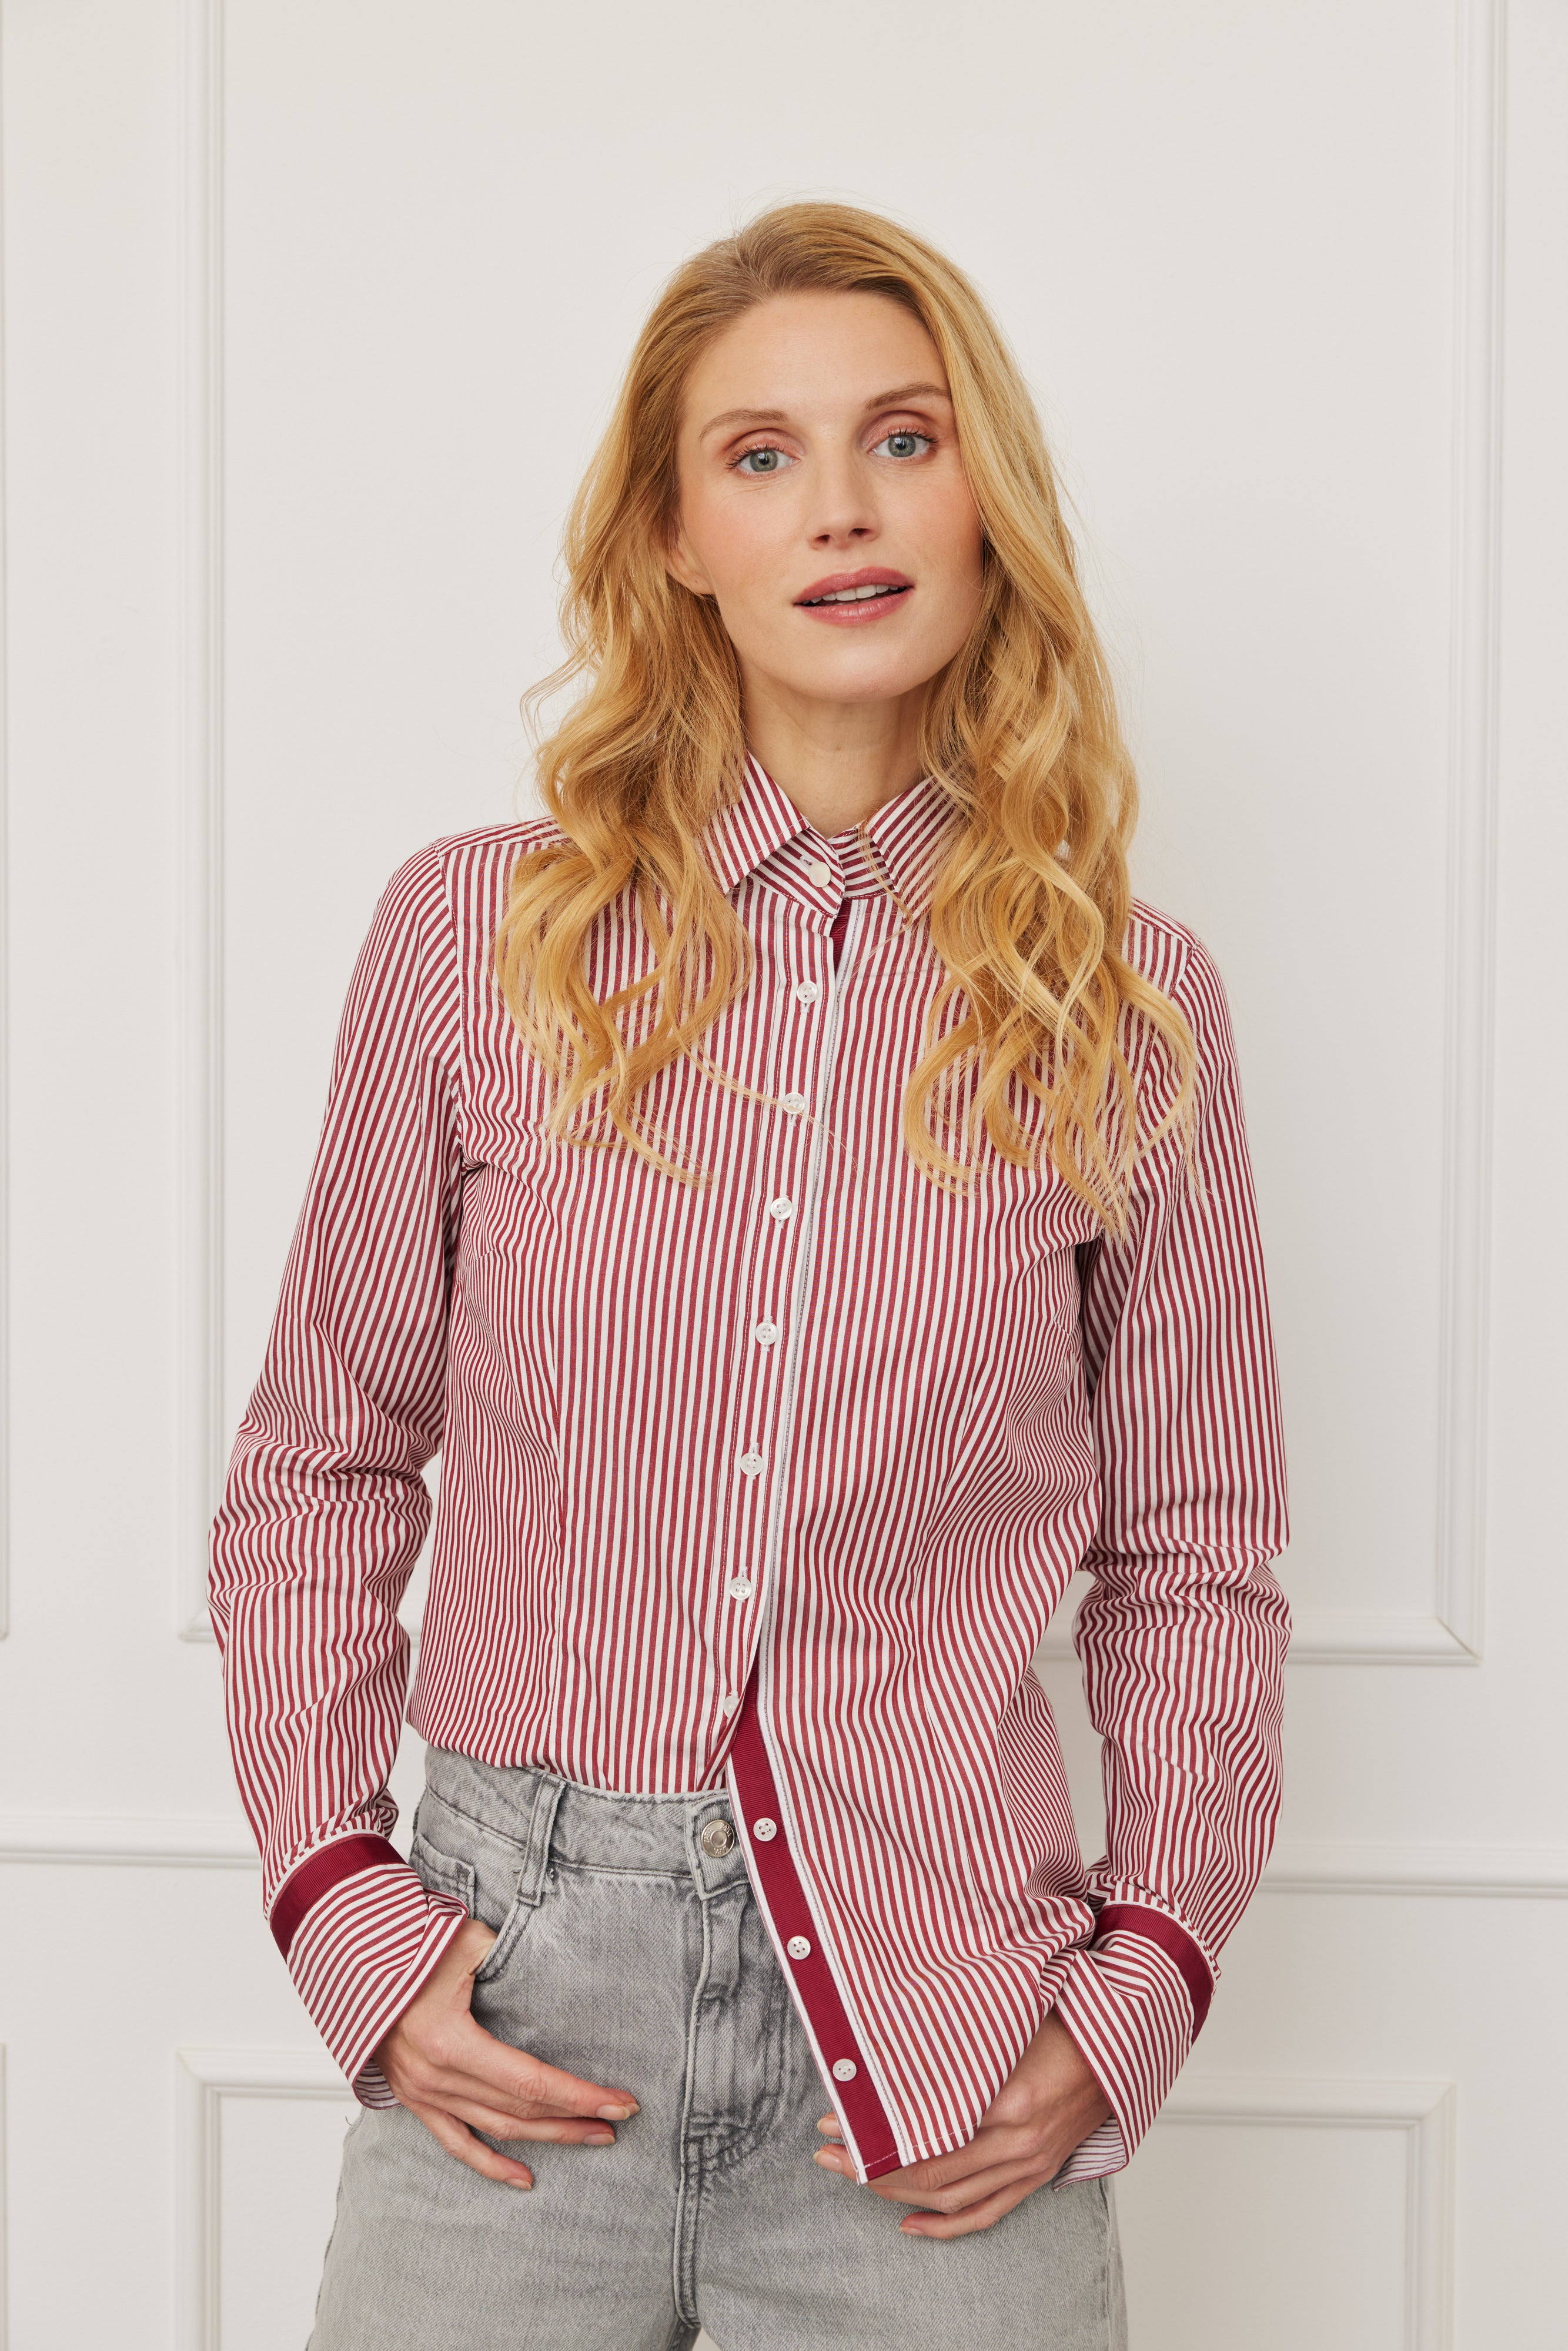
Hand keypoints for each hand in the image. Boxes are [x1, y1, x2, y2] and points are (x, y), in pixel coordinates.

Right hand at [374, 1916, 638, 2187]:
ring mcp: (424, 2093)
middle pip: (520, 2109)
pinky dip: (490, 2163)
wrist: (352, 1960)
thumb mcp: (466, 1943)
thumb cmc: (408, 1945)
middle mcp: (436, 2077)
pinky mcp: (416, 2098)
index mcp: (449, 2041)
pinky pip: (456, 2142)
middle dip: (575, 2117)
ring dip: (547, 2137)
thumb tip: (556, 1965)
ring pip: (496, 2129)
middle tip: (618, 2121)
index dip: (579, 2095)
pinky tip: (524, 2177)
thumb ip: (512, 1958)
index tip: (620, 2101)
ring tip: (592, 2139)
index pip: (530, 2081)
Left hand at [812, 2012, 1110, 2238]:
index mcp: (1009, 2100)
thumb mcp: (1006, 2023)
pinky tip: (911, 2224)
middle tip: (828, 2150)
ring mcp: (1028, 2165)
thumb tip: (889, 2050)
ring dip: (896, 2194)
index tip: (836, 2119)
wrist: (1118, 2043)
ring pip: (951, 2198)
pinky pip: (986, 2213)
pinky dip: (946, 2226)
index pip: (925, 2133)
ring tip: (853, 2176)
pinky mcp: (1036, 2176)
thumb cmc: (1062, 2019)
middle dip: (870, 2166)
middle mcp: (1018, 2143)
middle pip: (930, 2171)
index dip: (875, 2133)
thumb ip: (954, 2044)